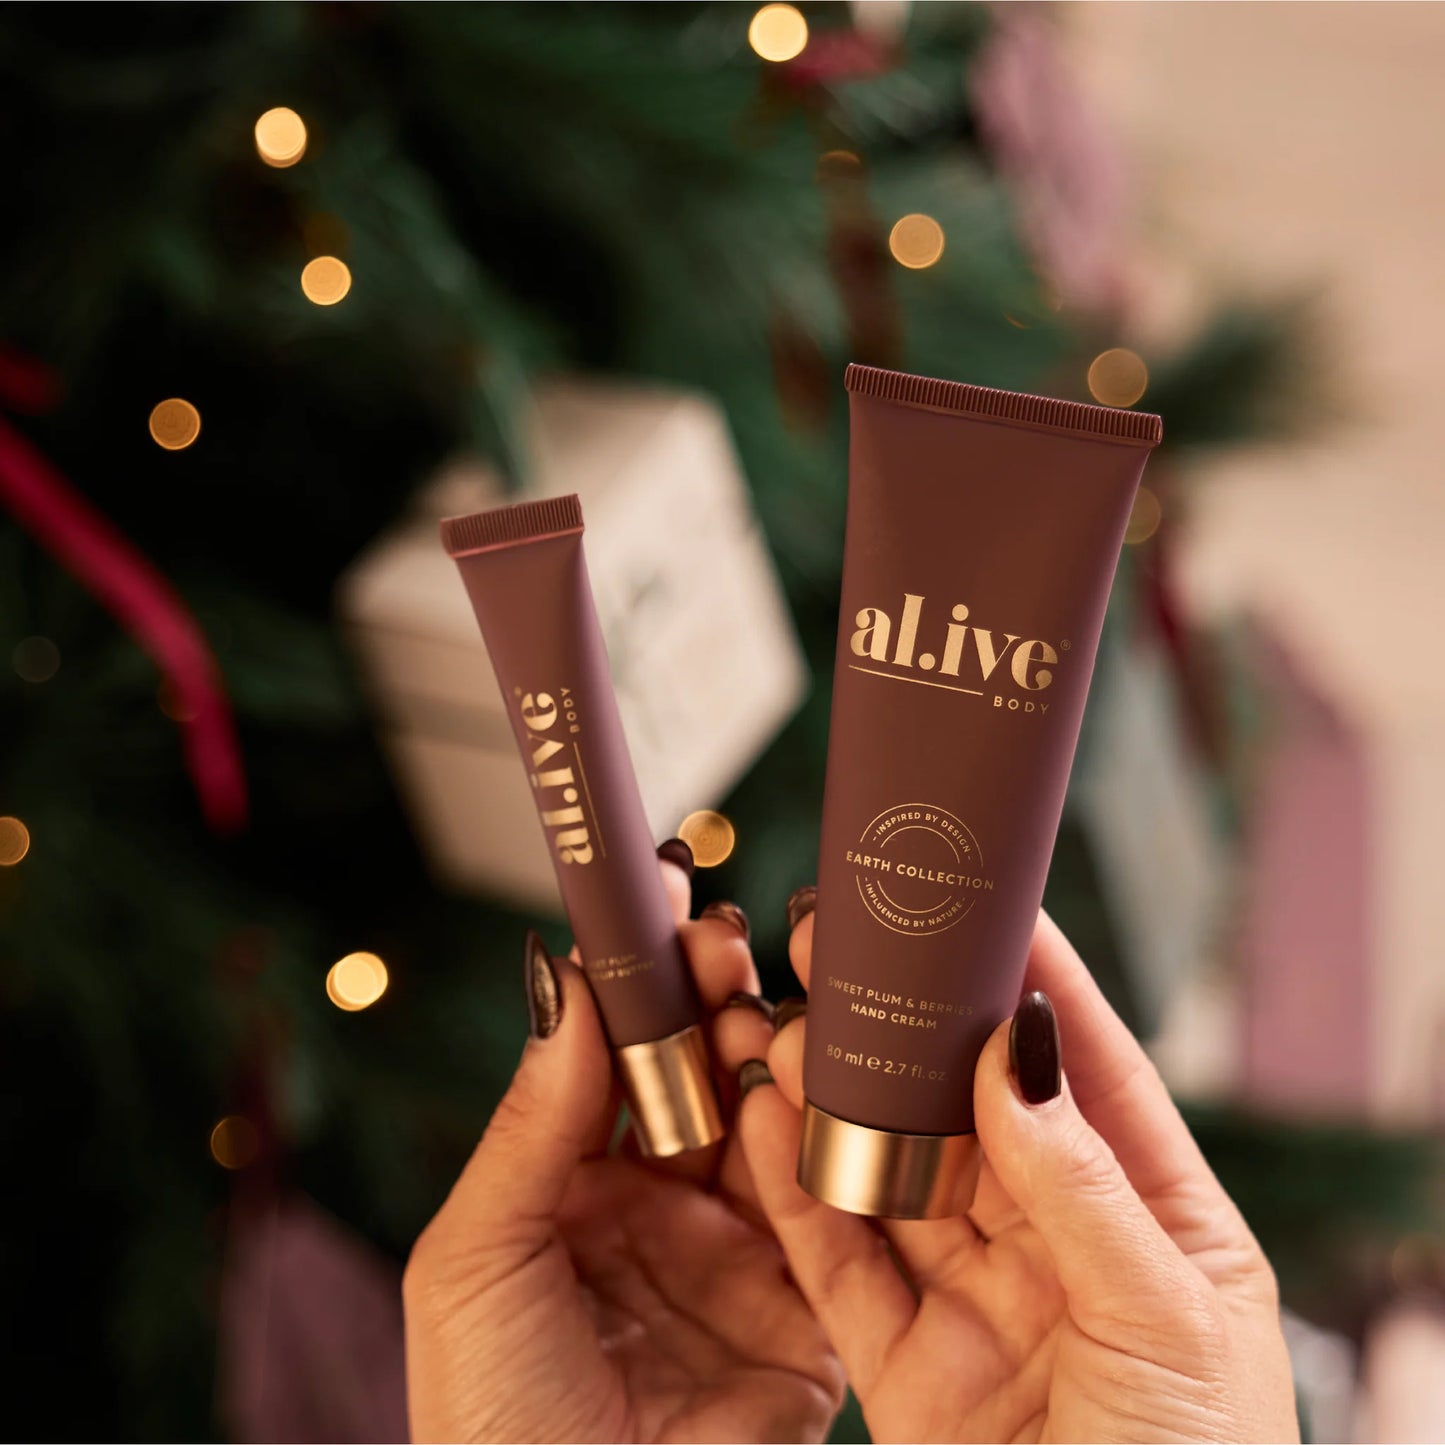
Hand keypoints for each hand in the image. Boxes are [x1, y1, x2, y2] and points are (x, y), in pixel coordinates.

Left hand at [403, 846, 843, 1443]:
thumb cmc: (489, 1421)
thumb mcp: (477, 1257)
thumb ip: (530, 1120)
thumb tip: (564, 980)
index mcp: (570, 1188)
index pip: (612, 1055)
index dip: (636, 978)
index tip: (657, 899)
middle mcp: (658, 1208)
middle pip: (699, 1072)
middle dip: (710, 999)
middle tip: (717, 943)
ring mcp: (735, 1255)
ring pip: (770, 1123)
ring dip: (767, 1054)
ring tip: (756, 1008)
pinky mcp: (806, 1310)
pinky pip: (825, 1210)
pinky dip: (823, 1144)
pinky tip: (811, 1090)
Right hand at [739, 903, 1297, 1443]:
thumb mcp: (1167, 1322)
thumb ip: (1081, 1184)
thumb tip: (1013, 1055)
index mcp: (1159, 1224)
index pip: (1090, 1072)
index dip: (1037, 983)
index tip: (982, 905)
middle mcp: (1063, 1248)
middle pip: (971, 1112)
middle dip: (908, 1033)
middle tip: (841, 951)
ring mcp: (981, 1303)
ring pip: (895, 1175)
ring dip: (838, 1103)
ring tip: (781, 1028)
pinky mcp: (909, 1365)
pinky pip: (846, 1265)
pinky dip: (802, 1198)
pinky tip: (765, 1131)